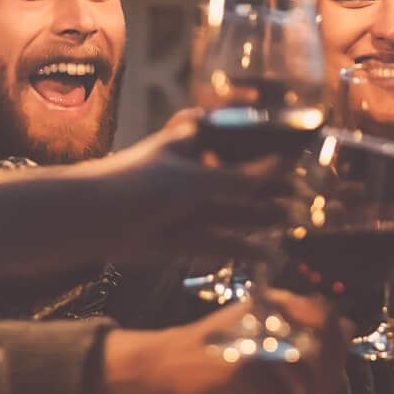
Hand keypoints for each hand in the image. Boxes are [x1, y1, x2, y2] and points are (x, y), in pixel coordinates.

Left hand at [62, 113, 302, 261]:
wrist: (93, 221)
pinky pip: (215, 242)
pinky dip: (238, 247)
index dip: (258, 147)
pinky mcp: (178, 239)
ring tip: (290, 221)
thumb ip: (240, 178)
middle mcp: (187, 174)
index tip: (289, 152)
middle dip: (264, 188)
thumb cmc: (141, 184)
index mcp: (189, 144)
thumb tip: (281, 163)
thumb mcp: (197, 177)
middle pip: (233, 180)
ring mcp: (183, 208)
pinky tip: (265, 252)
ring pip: (227, 212)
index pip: (230, 140)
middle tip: (299, 194)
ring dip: (257, 217)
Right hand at [102, 288, 341, 393]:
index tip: (339, 371)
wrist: (164, 362)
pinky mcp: (241, 369)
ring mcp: (253, 341)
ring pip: (303, 373)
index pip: (326, 314)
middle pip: (321, 345)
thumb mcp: (260, 330)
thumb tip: (349, 329)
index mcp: (273, 303)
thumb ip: (300, 329)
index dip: (340, 344)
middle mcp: (266, 316)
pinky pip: (277, 393)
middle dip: (329, 379)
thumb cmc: (216, 349)